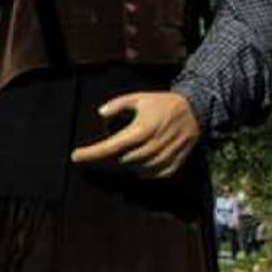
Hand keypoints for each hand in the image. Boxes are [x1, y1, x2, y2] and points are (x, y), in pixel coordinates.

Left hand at [71, 92, 199, 178]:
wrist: (196, 109)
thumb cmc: (163, 103)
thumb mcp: (138, 97)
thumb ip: (118, 104)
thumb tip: (101, 113)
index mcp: (141, 129)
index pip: (111, 146)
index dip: (92, 153)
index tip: (76, 156)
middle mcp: (153, 144)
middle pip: (124, 160)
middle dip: (116, 155)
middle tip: (118, 144)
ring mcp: (166, 155)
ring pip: (139, 169)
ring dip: (131, 163)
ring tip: (133, 149)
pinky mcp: (176, 162)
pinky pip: (155, 174)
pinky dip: (146, 171)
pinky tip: (144, 160)